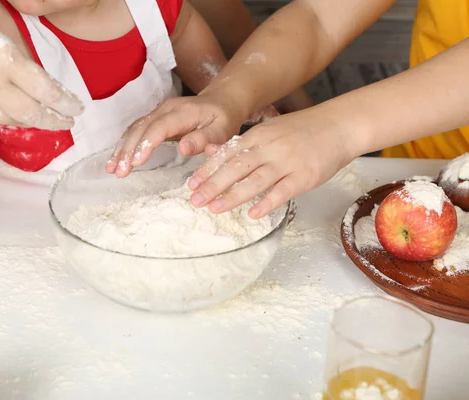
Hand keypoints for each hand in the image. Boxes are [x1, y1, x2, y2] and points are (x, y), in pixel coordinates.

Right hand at [0, 0, 82, 129]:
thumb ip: (19, 63)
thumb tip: (41, 86)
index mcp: (5, 60)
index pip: (46, 91)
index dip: (65, 103)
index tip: (77, 108)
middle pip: (32, 114)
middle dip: (55, 121)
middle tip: (67, 123)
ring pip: (12, 120)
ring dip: (32, 122)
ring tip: (46, 121)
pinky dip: (6, 115)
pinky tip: (15, 113)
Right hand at [105, 91, 250, 176]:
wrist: (220, 102)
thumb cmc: (222, 119)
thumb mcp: (222, 130)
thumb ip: (204, 139)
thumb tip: (183, 148)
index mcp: (184, 112)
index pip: (160, 127)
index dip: (147, 143)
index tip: (137, 162)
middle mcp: (166, 109)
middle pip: (142, 128)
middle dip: (129, 150)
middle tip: (120, 172)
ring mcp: (158, 112)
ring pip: (135, 129)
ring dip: (122, 149)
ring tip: (112, 169)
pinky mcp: (153, 118)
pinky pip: (135, 130)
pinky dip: (124, 145)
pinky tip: (116, 160)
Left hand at [187, 109, 354, 218]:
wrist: (339, 125)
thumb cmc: (301, 130)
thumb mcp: (268, 130)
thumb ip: (241, 143)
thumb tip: (211, 152)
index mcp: (258, 136)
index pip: (226, 154)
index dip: (207, 170)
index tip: (191, 185)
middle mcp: (270, 148)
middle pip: (236, 168)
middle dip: (213, 185)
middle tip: (195, 201)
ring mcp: (288, 162)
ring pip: (255, 181)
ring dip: (233, 196)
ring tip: (214, 208)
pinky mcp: (305, 176)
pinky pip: (282, 191)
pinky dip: (267, 203)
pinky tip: (253, 214)